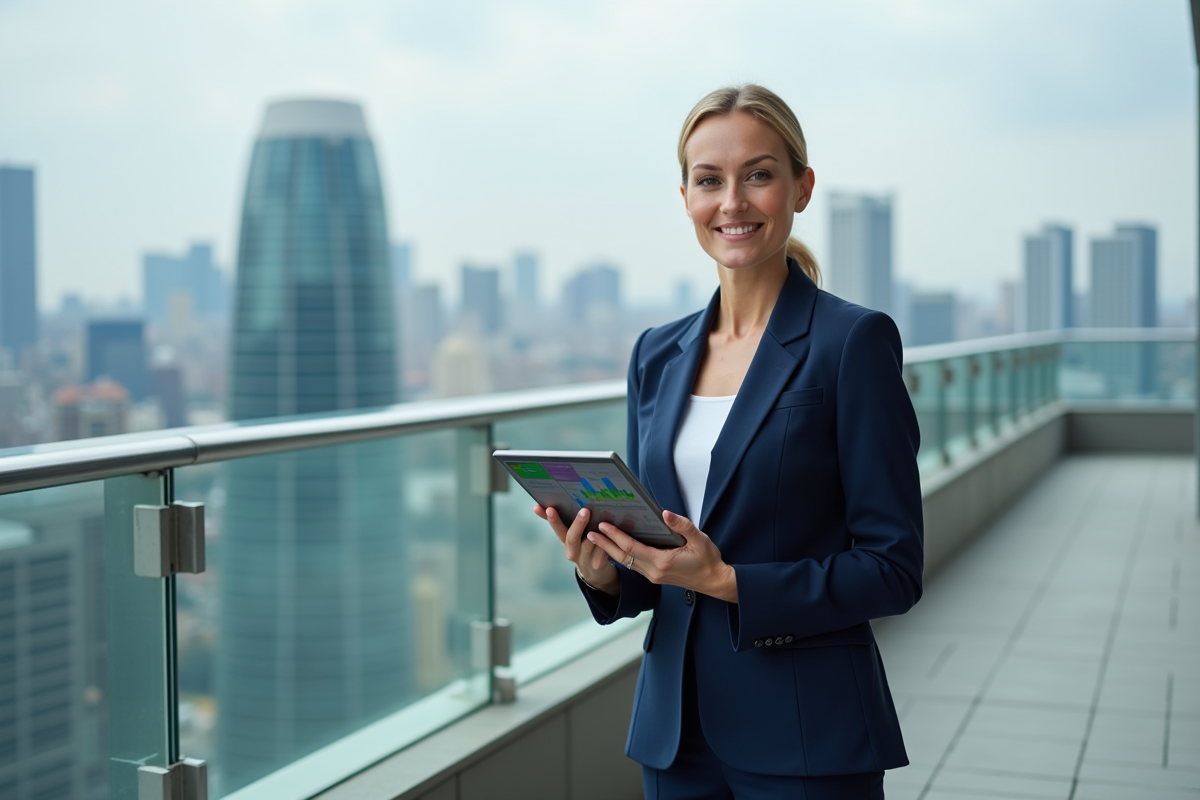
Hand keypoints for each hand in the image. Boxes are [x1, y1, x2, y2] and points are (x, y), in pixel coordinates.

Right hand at [533, 504, 619, 594]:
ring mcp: (585, 559)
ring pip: (590, 542)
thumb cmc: (583, 546)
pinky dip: (607, 539)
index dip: (552, 520)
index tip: (550, 508)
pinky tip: (612, 529)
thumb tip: (537, 506)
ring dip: (597, 530)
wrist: (595, 573)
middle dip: (578, 523)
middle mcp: (572, 551)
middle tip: (585, 510)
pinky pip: (603, 549)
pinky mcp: (598, 564)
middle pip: (572, 537)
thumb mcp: (570, 536)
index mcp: (565, 542)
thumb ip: (559, 522)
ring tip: (604, 515)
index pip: (557, 529)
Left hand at [587, 510, 737, 602]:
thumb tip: (665, 513)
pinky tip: (615, 547)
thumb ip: (682, 526)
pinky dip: (622, 555)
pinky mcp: (655, 576)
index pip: (632, 547)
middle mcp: (654, 571)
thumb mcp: (699, 539)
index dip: (616, 536)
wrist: (714, 582)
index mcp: (662, 562)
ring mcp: (653, 576)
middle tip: (589, 532)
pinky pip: (633, 565)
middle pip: (623, 557)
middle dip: (605, 544)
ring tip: (597, 538)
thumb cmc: (708, 560)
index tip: (603, 525)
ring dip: (610, 550)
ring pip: (626, 562)